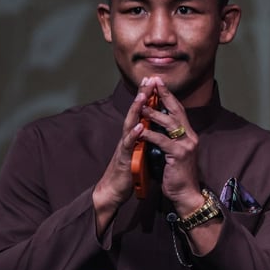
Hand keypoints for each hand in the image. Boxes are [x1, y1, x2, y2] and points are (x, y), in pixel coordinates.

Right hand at [92, 82, 149, 235]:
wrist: (114, 190)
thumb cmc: (128, 171)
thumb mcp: (141, 151)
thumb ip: (146, 139)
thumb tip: (155, 129)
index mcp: (135, 135)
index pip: (142, 111)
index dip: (147, 96)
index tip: (155, 80)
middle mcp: (128, 136)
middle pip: (135, 112)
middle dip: (142, 95)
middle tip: (149, 79)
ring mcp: (125, 146)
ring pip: (130, 124)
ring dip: (136, 110)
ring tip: (143, 96)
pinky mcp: (124, 158)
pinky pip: (129, 145)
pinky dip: (134, 135)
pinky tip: (139, 126)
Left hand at [137, 77, 205, 216]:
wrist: (186, 194)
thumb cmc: (177, 175)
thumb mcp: (173, 152)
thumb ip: (168, 138)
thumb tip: (156, 126)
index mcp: (188, 135)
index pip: (178, 110)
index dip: (168, 95)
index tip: (159, 82)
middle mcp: (190, 136)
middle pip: (176, 110)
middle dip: (164, 95)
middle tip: (153, 82)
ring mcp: (186, 145)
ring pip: (169, 123)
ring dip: (154, 113)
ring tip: (142, 105)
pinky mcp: (179, 155)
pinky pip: (163, 140)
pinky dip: (151, 134)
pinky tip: (141, 129)